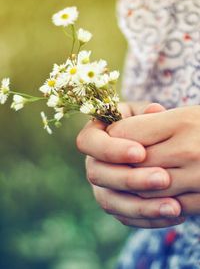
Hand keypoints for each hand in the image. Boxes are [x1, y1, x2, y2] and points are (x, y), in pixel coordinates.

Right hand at [77, 102, 184, 227]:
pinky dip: (148, 218)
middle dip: (129, 178)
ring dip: (141, 206)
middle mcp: (93, 162)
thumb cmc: (146, 124)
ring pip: (109, 201)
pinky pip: (125, 217)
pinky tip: (174, 214)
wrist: (150, 145)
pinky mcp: (114, 204)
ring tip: (174, 206)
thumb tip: (154, 111)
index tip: (141, 152)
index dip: (111, 149)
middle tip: (162, 178)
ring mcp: (101, 185)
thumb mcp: (146, 115)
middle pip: (97, 174)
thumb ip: (147, 115)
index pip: (88, 142)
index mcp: (94, 135)